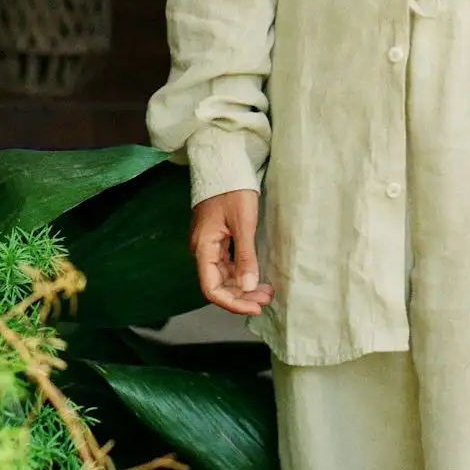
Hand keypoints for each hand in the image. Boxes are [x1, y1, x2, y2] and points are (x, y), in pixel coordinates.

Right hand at [188, 188, 273, 315]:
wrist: (224, 163)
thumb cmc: (233, 189)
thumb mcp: (243, 222)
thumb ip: (245, 256)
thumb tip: (248, 287)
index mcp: (203, 248)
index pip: (211, 288)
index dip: (232, 303)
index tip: (255, 306)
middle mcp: (202, 250)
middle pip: (218, 284)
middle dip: (242, 296)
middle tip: (267, 298)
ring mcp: (208, 244)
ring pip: (223, 276)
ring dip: (243, 286)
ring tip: (266, 291)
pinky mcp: (216, 238)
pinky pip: (226, 264)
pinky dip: (241, 273)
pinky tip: (255, 276)